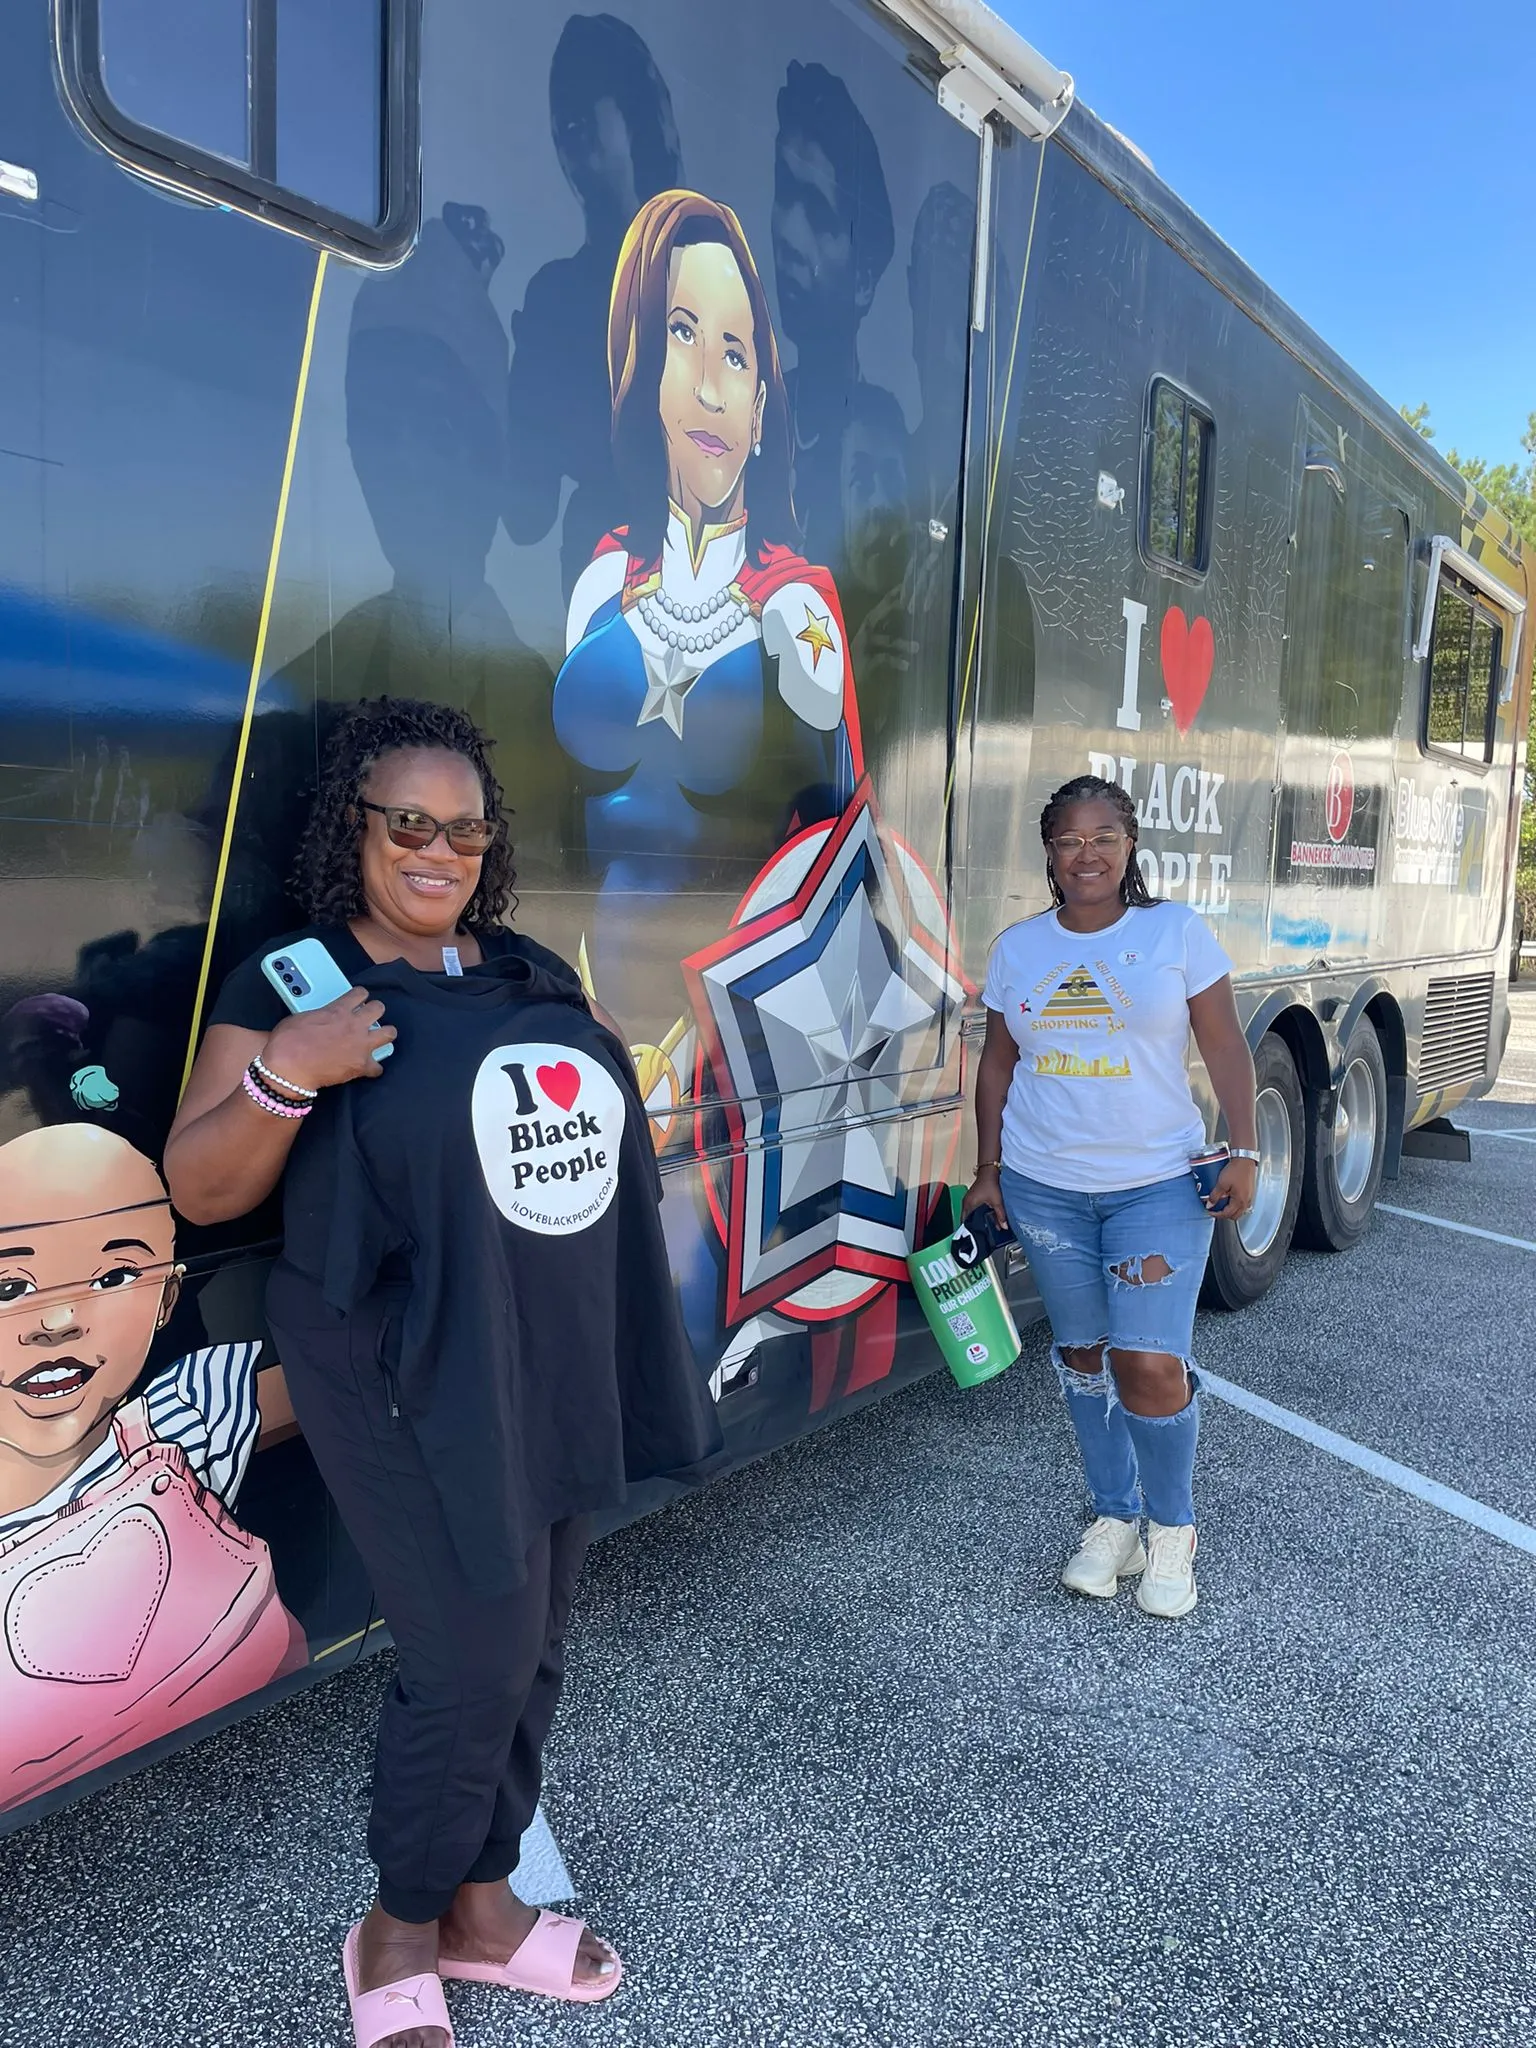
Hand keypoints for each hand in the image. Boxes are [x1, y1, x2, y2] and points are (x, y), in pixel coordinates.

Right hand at [264, 988, 395, 1089]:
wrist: (289, 1067)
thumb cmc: (288, 1042)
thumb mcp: (302, 1017)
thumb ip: (319, 1014)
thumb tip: (320, 1018)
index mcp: (338, 1010)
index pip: (360, 993)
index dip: (360, 996)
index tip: (360, 1000)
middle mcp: (354, 1024)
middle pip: (379, 1008)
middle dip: (375, 1011)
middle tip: (370, 1017)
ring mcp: (361, 1045)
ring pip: (389, 1033)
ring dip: (385, 1034)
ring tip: (379, 1038)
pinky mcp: (361, 1066)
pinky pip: (378, 1067)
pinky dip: (374, 1068)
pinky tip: (369, 1068)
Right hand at [961, 1165, 1008, 1230]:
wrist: (988, 1172)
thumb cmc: (990, 1184)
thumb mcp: (996, 1201)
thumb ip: (1000, 1215)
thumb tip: (1004, 1226)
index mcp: (968, 1205)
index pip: (964, 1222)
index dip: (969, 1229)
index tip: (973, 1236)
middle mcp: (966, 1203)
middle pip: (967, 1218)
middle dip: (974, 1225)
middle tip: (980, 1233)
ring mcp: (968, 1199)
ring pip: (970, 1214)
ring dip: (976, 1219)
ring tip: (983, 1226)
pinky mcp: (972, 1197)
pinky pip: (972, 1208)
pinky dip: (977, 1213)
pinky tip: (985, 1216)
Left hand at [1204, 1157, 1257, 1221]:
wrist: (1244, 1159)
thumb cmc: (1236, 1170)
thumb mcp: (1221, 1183)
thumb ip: (1215, 1196)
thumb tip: (1209, 1204)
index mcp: (1240, 1201)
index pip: (1227, 1214)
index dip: (1216, 1214)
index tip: (1210, 1211)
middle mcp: (1246, 1201)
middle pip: (1235, 1215)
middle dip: (1224, 1215)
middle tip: (1215, 1210)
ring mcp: (1249, 1197)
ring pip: (1240, 1211)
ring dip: (1230, 1210)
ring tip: (1222, 1205)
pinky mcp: (1250, 1192)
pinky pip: (1243, 1204)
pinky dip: (1235, 1205)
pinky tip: (1229, 1199)